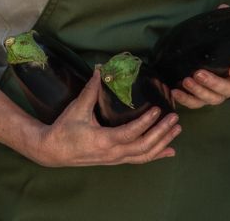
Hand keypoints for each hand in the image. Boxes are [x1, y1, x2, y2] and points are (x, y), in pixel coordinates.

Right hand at [32, 69, 181, 166]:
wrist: (53, 151)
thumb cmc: (65, 128)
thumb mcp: (77, 107)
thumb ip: (91, 89)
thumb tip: (101, 68)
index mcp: (104, 140)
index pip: (131, 133)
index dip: (146, 122)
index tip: (158, 109)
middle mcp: (113, 154)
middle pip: (143, 147)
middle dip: (161, 133)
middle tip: (175, 118)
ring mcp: (115, 160)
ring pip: (144, 155)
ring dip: (162, 143)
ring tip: (177, 130)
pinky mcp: (116, 160)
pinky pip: (139, 159)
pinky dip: (156, 155)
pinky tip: (169, 151)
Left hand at [171, 3, 229, 109]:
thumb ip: (228, 20)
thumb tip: (222, 6)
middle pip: (227, 89)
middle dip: (212, 83)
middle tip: (198, 73)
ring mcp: (220, 93)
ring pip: (213, 99)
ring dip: (199, 92)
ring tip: (186, 81)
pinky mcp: (206, 97)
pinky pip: (198, 103)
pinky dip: (187, 100)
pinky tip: (175, 91)